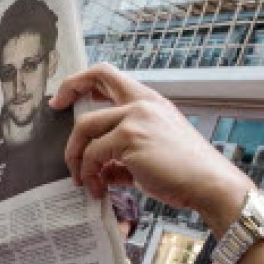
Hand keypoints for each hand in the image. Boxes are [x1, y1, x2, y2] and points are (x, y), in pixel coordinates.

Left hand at [51, 63, 248, 231]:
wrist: (209, 184)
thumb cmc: (186, 174)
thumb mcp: (152, 156)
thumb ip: (123, 157)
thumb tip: (100, 171)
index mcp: (150, 101)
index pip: (109, 74)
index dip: (82, 80)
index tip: (65, 97)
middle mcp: (143, 103)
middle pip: (93, 83)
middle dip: (67, 92)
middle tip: (53, 111)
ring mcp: (136, 118)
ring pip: (86, 128)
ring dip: (76, 156)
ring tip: (82, 180)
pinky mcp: (130, 138)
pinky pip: (94, 154)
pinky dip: (89, 174)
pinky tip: (97, 189)